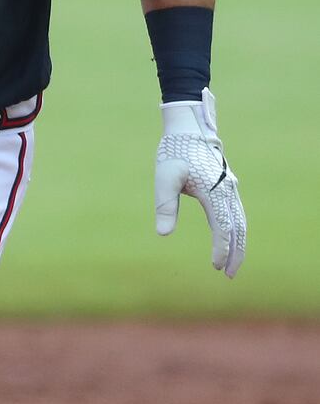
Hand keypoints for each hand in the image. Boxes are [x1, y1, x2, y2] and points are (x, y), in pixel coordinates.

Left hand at [155, 87, 245, 277]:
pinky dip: (237, 230)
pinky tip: (231, 240)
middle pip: (238, 228)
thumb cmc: (175, 151)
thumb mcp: (165, 177)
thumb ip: (165, 206)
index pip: (222, 226)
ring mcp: (230, 188)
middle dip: (235, 252)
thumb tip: (163, 234)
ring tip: (232, 265)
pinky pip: (237, 213)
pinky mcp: (228, 186)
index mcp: (214, 190)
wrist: (188, 128)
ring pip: (240, 222)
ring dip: (239, 243)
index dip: (220, 248)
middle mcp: (228, 191)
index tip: (215, 265)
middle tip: (229, 275)